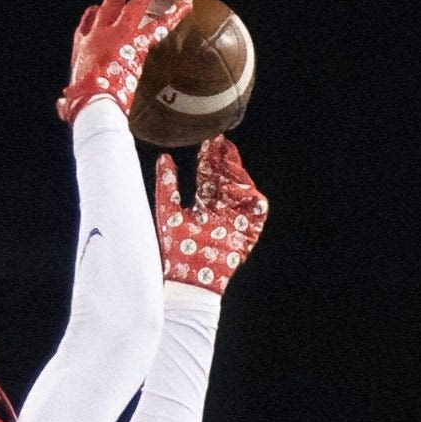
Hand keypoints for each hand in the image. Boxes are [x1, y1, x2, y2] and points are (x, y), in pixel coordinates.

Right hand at [55, 0, 181, 124]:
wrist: (93, 100)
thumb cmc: (81, 104)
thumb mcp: (70, 101)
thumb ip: (68, 103)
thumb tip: (63, 106)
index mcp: (82, 51)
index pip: (85, 29)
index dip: (90, 19)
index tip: (93, 10)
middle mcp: (99, 36)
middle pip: (108, 9)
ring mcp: (119, 35)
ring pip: (133, 8)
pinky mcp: (136, 41)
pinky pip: (160, 26)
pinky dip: (174, 14)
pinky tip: (187, 4)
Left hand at [156, 136, 267, 293]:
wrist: (189, 280)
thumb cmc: (176, 252)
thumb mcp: (168, 212)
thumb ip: (167, 186)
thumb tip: (164, 158)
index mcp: (203, 207)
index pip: (209, 178)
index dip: (209, 160)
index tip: (207, 141)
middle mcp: (220, 211)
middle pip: (226, 179)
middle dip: (224, 160)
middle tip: (221, 141)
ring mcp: (235, 220)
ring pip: (241, 189)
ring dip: (236, 172)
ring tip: (227, 158)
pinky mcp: (248, 232)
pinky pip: (256, 209)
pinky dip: (249, 196)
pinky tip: (235, 185)